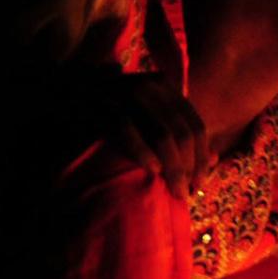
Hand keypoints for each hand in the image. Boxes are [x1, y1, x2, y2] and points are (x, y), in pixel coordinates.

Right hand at [109, 74, 207, 193]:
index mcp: (166, 87)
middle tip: (186, 192)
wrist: (61, 94)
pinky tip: (151, 171)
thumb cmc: (109, 114)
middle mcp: (150, 85)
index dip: (202, 157)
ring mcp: (126, 92)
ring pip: (162, 135)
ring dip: (173, 167)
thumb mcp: (149, 119)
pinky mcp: (102, 104)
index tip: (200, 183)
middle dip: (189, 167)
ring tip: (174, 190)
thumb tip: (216, 159)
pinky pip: (128, 132)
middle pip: (182, 132)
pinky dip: (143, 153)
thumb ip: (178, 134)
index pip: (195, 125)